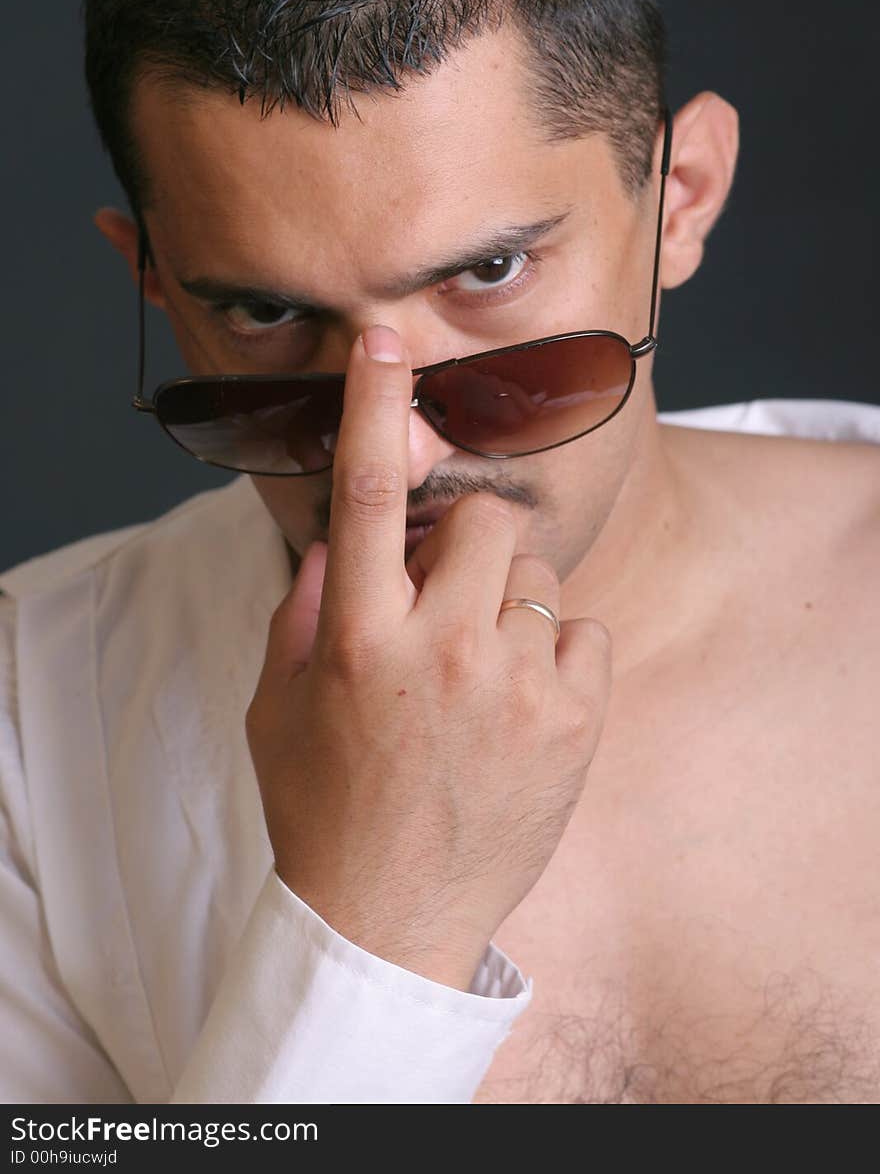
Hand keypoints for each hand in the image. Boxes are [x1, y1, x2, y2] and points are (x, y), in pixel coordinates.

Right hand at [245, 325, 610, 989]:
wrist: (390, 919)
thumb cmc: (323, 807)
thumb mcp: (277, 705)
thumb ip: (303, 610)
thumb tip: (337, 542)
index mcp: (357, 639)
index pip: (362, 496)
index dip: (373, 407)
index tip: (385, 341)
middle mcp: (438, 649)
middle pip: (482, 517)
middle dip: (468, 541)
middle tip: (449, 597)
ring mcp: (513, 684)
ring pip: (534, 575)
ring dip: (507, 605)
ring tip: (480, 676)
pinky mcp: (572, 720)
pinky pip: (584, 632)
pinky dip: (556, 656)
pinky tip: (520, 708)